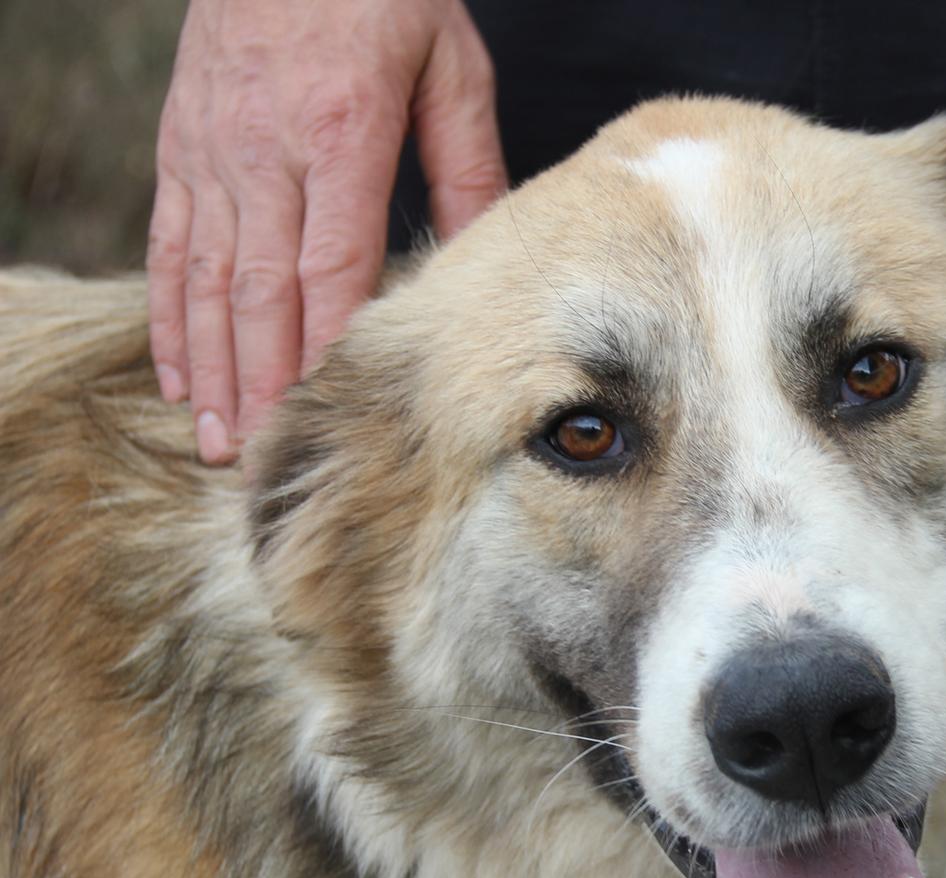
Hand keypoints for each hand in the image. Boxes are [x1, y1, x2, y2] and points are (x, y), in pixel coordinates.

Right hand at [148, 0, 504, 463]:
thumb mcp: (451, 66)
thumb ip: (468, 165)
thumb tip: (489, 253)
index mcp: (342, 134)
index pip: (329, 265)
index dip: (323, 348)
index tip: (325, 415)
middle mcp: (266, 150)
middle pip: (260, 290)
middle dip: (259, 382)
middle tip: (261, 457)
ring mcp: (214, 150)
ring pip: (206, 278)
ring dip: (209, 365)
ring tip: (217, 437)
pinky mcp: (183, 147)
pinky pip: (171, 245)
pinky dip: (172, 314)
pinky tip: (178, 371)